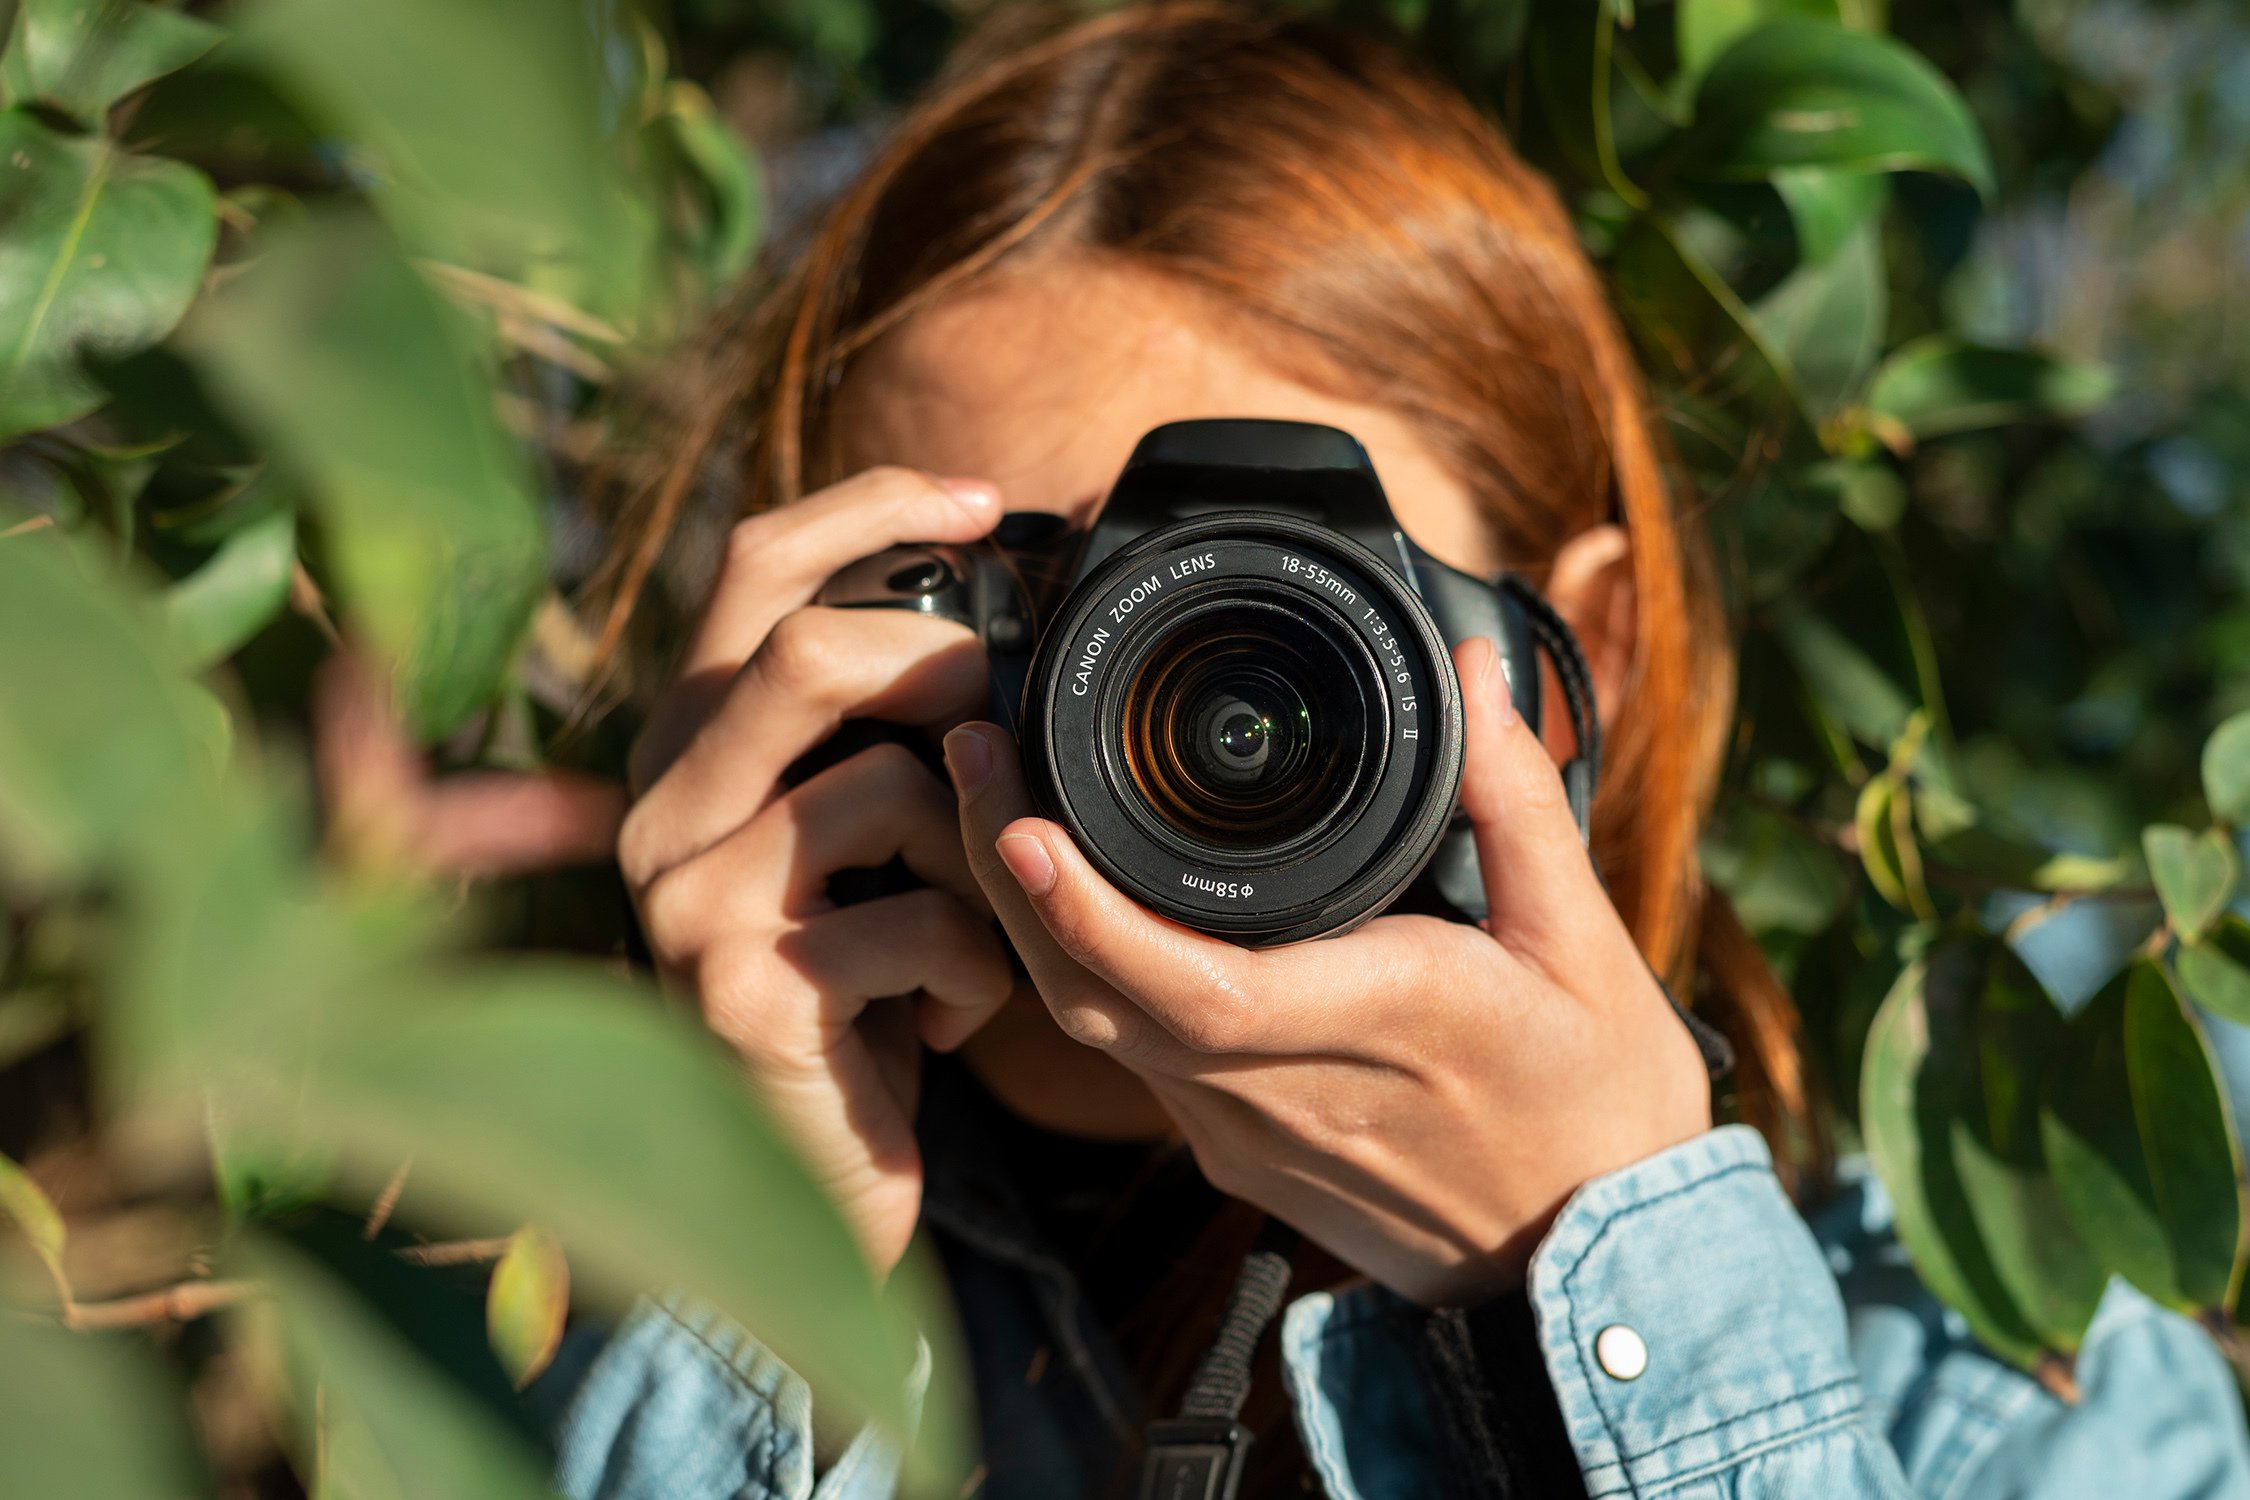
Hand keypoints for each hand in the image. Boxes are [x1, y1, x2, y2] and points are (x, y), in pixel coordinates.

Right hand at [619, 467, 1017, 1276]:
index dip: (869, 505)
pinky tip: (951, 1016)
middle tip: (1006, 732)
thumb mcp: (860, 841)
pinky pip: (918, 922)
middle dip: (944, 674)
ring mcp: (684, 900)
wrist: (811, 1175)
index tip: (987, 501)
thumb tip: (1005, 606)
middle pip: (808, 655)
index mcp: (692, 745)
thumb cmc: (856, 988)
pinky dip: (977, 969)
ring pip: (885, 789)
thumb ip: (883, 732)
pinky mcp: (737, 990)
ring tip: (974, 930)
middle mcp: (659, 807)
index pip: (754, 567)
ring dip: (977, 859)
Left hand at [941, 636, 1711, 1305]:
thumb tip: (1476, 673)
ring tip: (998, 801)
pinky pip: (1132, 1058)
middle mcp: (1286, 1091)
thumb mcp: (1586, 942)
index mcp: (1382, 1022)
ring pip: (1099, 1030)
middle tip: (971, 753)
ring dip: (1032, 921)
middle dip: (1010, 877)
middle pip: (1097, 1000)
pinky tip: (1070, 898)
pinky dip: (1085, 971)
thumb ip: (1518, 798)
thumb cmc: (1601, 1105)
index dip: (1086, 911)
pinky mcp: (1238, 1154)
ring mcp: (1249, 1134)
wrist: (1594, 1265)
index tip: (1018, 823)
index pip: (1194, 984)